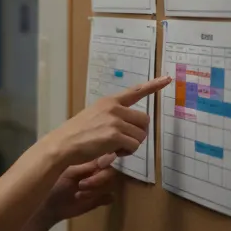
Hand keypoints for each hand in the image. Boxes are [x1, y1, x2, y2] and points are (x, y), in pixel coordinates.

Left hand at [40, 153, 119, 224]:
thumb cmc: (54, 183)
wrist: (48, 206)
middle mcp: (96, 172)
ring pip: (111, 185)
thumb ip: (88, 165)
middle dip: (98, 180)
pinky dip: (102, 199)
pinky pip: (110, 197)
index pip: (106, 158)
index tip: (97, 169)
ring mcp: (98, 186)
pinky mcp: (99, 199)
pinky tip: (86, 200)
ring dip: (96, 190)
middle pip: (111, 173)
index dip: (105, 164)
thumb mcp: (69, 172)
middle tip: (81, 185)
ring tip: (78, 195)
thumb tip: (107, 157)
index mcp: (88, 162)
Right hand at [43, 76, 170, 167]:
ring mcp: (115, 121)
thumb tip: (129, 127)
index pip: (135, 91)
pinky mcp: (115, 135)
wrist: (63, 144)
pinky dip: (127, 152)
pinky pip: (134, 145)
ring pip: (141, 135)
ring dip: (132, 145)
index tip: (167, 79)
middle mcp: (114, 108)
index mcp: (109, 101)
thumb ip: (112, 116)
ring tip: (115, 147)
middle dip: (139, 133)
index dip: (153, 85)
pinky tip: (113, 152)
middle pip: (144, 120)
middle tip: (125, 141)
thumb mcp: (94, 116)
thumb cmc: (76, 134)